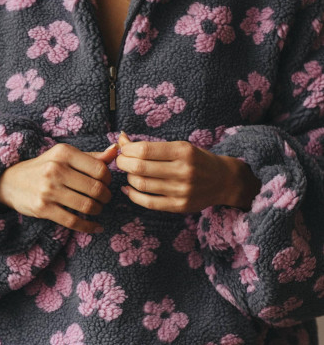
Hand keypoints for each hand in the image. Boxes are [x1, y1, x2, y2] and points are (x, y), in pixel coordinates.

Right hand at [0, 142, 119, 233]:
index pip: (100, 169)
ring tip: (97, 209)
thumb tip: (115, 150)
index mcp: (63, 153)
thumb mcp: (63, 156)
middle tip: (104, 199)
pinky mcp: (43, 208)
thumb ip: (90, 156)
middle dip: (105, 197)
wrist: (10, 182)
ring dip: (98, 210)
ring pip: (86, 205)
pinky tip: (95, 227)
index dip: (109, 179)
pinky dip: (88, 227)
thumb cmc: (43, 167)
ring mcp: (48, 190)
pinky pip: (73, 221)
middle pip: (95, 188)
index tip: (106, 184)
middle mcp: (55, 169)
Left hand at [115, 131, 260, 212]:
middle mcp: (183, 171)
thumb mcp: (180, 146)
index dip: (127, 149)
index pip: (145, 149)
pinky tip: (129, 188)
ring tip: (129, 172)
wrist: (224, 181)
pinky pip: (149, 202)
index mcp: (183, 151)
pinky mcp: (179, 206)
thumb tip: (122, 139)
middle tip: (120, 160)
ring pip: (142, 184)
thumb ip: (152, 145)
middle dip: (123, 162)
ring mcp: (181, 190)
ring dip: (129, 177)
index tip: (122, 148)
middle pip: (140, 167)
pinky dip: (133, 195)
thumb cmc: (197, 160)